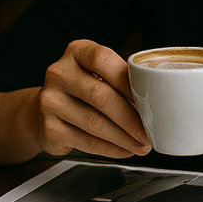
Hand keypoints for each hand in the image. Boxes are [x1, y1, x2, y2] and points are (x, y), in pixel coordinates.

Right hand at [34, 40, 150, 158]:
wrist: (44, 110)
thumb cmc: (84, 89)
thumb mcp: (98, 72)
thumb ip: (121, 77)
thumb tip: (159, 96)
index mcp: (76, 52)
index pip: (103, 60)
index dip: (128, 80)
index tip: (150, 98)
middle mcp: (59, 73)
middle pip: (100, 95)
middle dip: (130, 118)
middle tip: (149, 132)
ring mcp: (50, 101)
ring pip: (94, 122)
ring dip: (123, 138)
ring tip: (142, 145)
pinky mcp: (48, 129)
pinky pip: (85, 142)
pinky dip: (110, 149)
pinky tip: (125, 150)